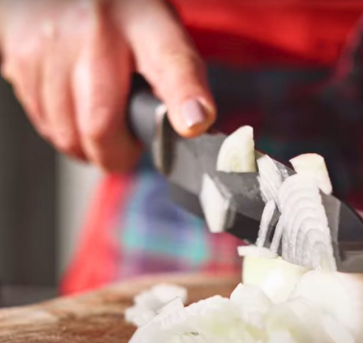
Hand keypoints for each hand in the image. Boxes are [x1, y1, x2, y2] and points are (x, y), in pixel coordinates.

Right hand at [0, 0, 214, 170]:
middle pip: (100, 125)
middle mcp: (95, 32)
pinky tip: (74, 110)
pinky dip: (62, 131)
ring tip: (101, 125)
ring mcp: (51, 44)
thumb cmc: (121, 18)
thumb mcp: (162, 36)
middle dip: (116, 155)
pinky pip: (43, 121)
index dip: (184, 98)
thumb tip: (193, 124)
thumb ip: (179, 82)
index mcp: (146, 26)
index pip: (172, 64)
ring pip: (66, 133)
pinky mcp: (19, 57)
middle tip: (128, 149)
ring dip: (86, 146)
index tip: (193, 125)